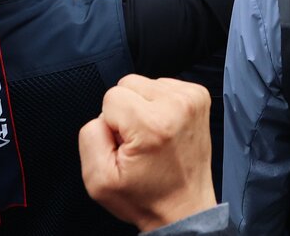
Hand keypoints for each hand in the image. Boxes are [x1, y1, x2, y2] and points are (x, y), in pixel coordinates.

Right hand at [79, 76, 215, 233]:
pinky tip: (164, 129)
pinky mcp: (200, 97)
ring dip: (144, 107)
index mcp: (152, 123)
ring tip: (153, 137)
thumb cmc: (146, 197)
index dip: (111, 123)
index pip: (111, 96)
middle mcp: (177, 105)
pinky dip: (159, 105)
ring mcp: (192, 99)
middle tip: (138, 142)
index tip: (126, 145)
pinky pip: (164, 86)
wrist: (184, 207)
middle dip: (126, 112)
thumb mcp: (99, 179)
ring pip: (146, 83)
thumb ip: (90, 136)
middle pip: (128, 83)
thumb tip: (102, 114)